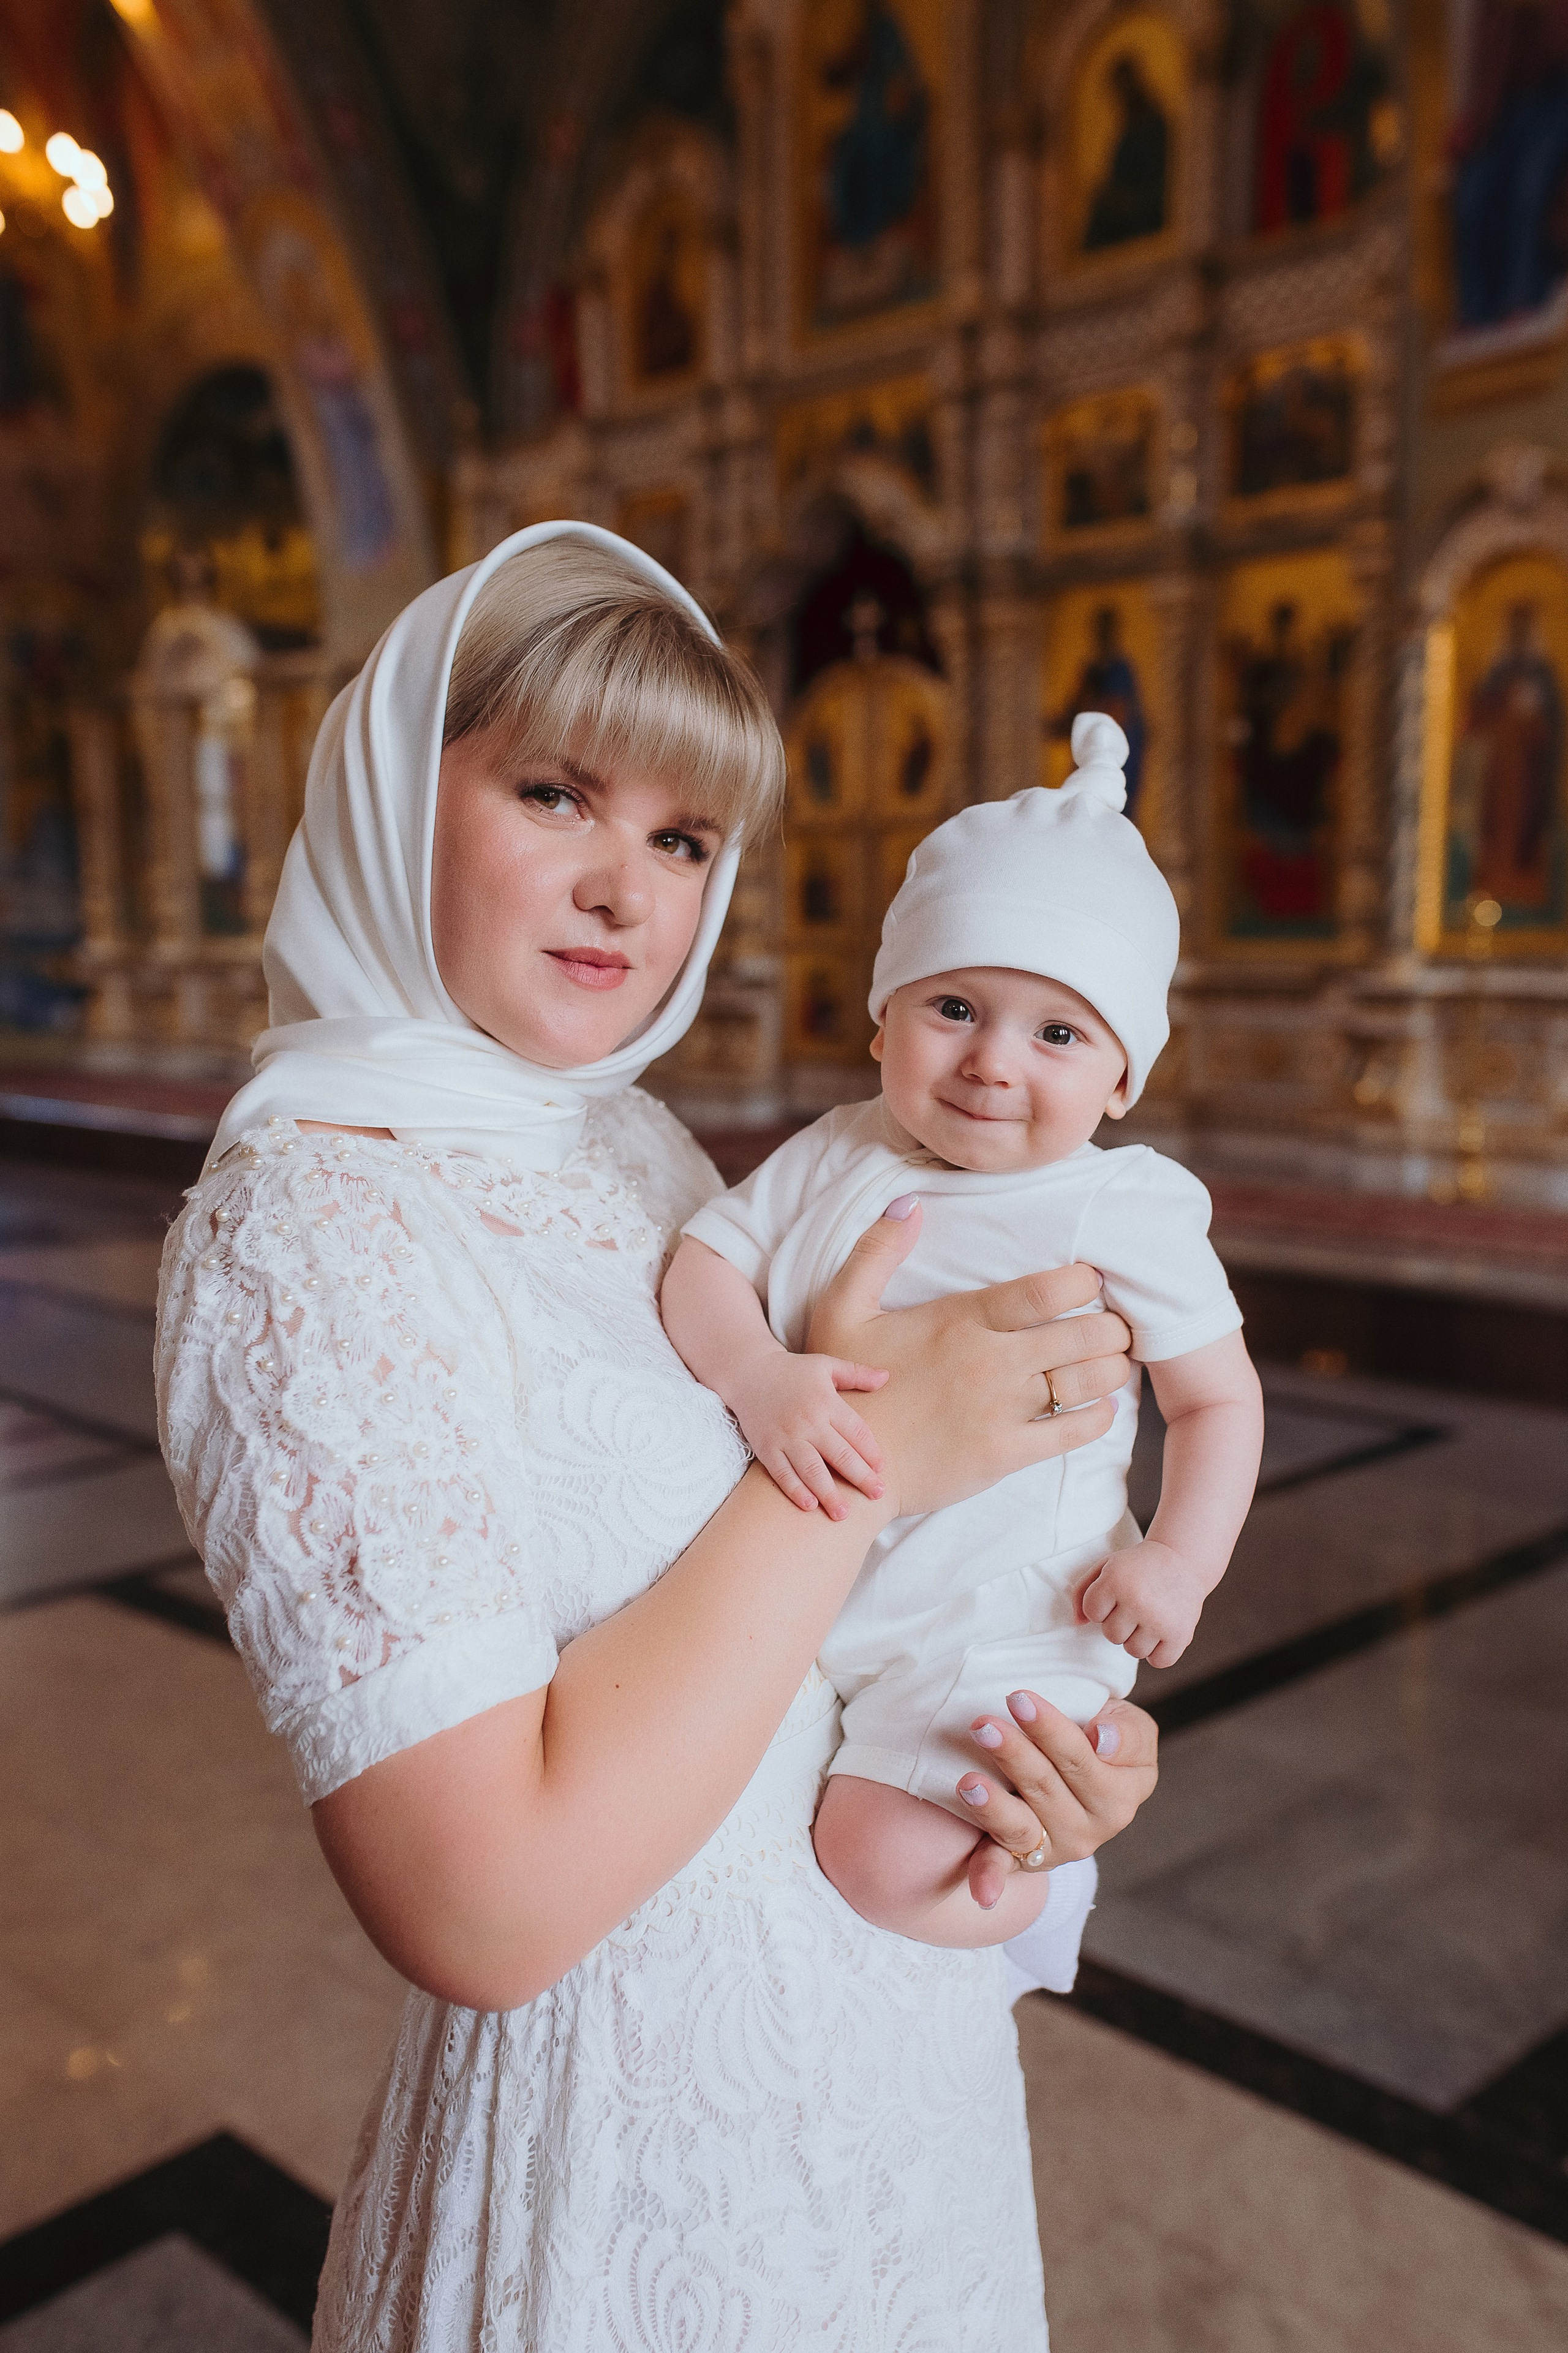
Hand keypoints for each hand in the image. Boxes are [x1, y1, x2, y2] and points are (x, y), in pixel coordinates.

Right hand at [727, 1349, 887, 1519]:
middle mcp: (808, 1421)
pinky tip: (809, 1506)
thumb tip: (886, 1377)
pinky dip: (795, 1490)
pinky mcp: (766, 1447)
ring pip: (812, 1470)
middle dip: (861, 1478)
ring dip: (829, 1494)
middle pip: (840, 1455)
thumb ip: (856, 1373)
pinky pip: (783, 1473)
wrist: (747, 1371)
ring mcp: (786, 1436)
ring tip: (844, 1514)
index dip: (871, 1452)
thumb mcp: (826, 1365)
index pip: (856, 1432)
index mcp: (826, 1402)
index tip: (882, 1470)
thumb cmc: (792, 1370)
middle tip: (877, 1495)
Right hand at [804, 1201, 1132, 1520]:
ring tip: (1117, 1362)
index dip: (1083, 1281)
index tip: (1092, 1280)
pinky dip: (1099, 1419)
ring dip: (1113, 1369)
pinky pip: (1071, 1433)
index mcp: (961, 1321)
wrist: (842, 1467)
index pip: (1045, 1291)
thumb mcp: (842, 1307)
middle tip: (1118, 1326)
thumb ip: (877, 1251)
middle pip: (1081, 1336)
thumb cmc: (844, 1387)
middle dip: (1113, 1328)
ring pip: (1085, 1383)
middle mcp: (990, 1362)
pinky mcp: (1005, 1454)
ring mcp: (1001, 1411)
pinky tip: (1105, 1409)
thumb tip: (910, 1203)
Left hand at [955, 1693, 1158, 1909]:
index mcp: (1120, 1796)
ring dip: (994, 1807)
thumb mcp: (1132, 1728)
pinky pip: (1006, 1868)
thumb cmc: (1103, 1737)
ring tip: (967, 1783)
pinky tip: (980, 1892)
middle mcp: (1091, 1829)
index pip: (1080, 1759)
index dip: (1048, 1729)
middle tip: (982, 1724)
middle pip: (1045, 1787)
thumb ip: (1127, 1734)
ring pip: (1021, 1826)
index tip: (1018, 1698)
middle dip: (1013, 1754)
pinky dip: (991, 1879)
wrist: (1085, 1773)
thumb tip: (1100, 1740)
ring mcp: (1055, 1848)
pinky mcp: (1025, 1860)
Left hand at [1077, 1538, 1205, 1666]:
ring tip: (1149, 1616)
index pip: (1092, 1613)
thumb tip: (1078, 1623)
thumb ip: (1082, 1592)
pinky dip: (1159, 1652)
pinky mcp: (1180, 1635)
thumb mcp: (1105, 1566)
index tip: (1117, 1592)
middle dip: (1120, 1622)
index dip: (1103, 1605)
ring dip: (1139, 1638)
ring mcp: (1159, 1620)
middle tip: (1136, 1604)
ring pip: (1134, 1651)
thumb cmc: (1138, 1566)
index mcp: (1115, 1580)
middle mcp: (1137, 1601)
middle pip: (1112, 1636)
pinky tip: (1162, 1631)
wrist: (1181, 1558)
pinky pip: (1158, 1661)